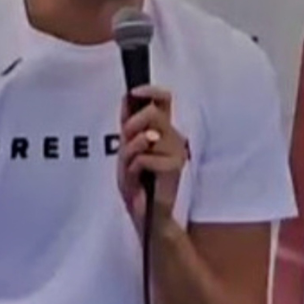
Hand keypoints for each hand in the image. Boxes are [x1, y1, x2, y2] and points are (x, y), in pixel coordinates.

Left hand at [118, 85, 188, 231]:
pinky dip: (133, 170)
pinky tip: (139, 180)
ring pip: (145, 136)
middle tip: (126, 143)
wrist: (146, 214)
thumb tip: (127, 98)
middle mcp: (174, 137)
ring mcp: (177, 152)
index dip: (150, 90)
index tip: (134, 92)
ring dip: (130, 153)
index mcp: (164, 130)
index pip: (164, 99)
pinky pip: (144, 158)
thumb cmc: (138, 183)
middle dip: (131, 126)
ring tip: (133, 169)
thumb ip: (128, 125)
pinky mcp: (174, 167)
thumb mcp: (126, 149)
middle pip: (152, 112)